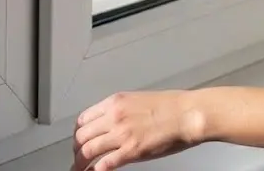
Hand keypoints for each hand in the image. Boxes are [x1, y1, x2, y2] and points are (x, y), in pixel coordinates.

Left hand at [71, 90, 202, 170]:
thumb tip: (111, 124)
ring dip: (80, 164)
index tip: (79, 142)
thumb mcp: (139, 100)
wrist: (187, 114)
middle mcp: (114, 116)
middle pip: (81, 136)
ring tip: (80, 170)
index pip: (84, 119)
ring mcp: (121, 134)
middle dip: (76, 151)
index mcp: (116, 101)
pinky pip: (103, 165)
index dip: (78, 134)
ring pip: (87, 151)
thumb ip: (121, 111)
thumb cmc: (171, 105)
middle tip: (78, 160)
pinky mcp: (131, 151)